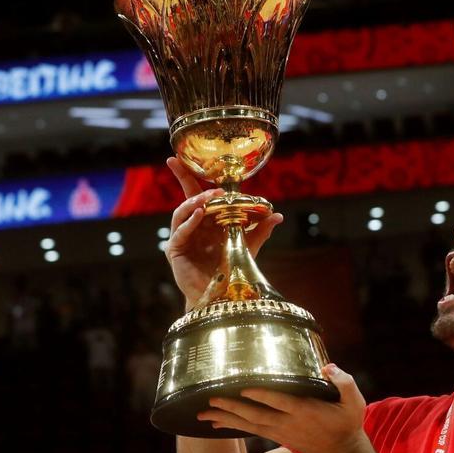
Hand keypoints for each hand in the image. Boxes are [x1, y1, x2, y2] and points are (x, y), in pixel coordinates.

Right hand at [164, 157, 282, 307]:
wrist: (221, 295)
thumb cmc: (230, 269)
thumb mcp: (247, 247)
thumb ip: (260, 230)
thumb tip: (278, 215)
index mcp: (206, 220)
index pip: (197, 193)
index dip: (189, 175)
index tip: (179, 157)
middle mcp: (192, 225)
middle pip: (186, 197)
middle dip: (184, 178)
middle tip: (191, 170)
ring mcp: (182, 237)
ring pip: (182, 212)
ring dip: (196, 201)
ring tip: (210, 197)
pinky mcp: (175, 251)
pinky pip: (181, 232)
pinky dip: (190, 221)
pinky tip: (201, 214)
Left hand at [196, 364, 366, 452]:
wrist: (343, 452)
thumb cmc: (347, 422)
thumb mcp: (354, 401)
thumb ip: (343, 382)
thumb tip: (328, 367)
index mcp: (305, 411)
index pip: (279, 401)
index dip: (261, 395)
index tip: (244, 387)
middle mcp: (288, 423)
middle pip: (255, 415)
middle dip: (232, 407)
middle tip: (210, 400)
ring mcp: (281, 432)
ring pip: (249, 425)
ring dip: (226, 418)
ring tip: (204, 414)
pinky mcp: (278, 436)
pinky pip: (251, 430)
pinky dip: (233, 426)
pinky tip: (217, 423)